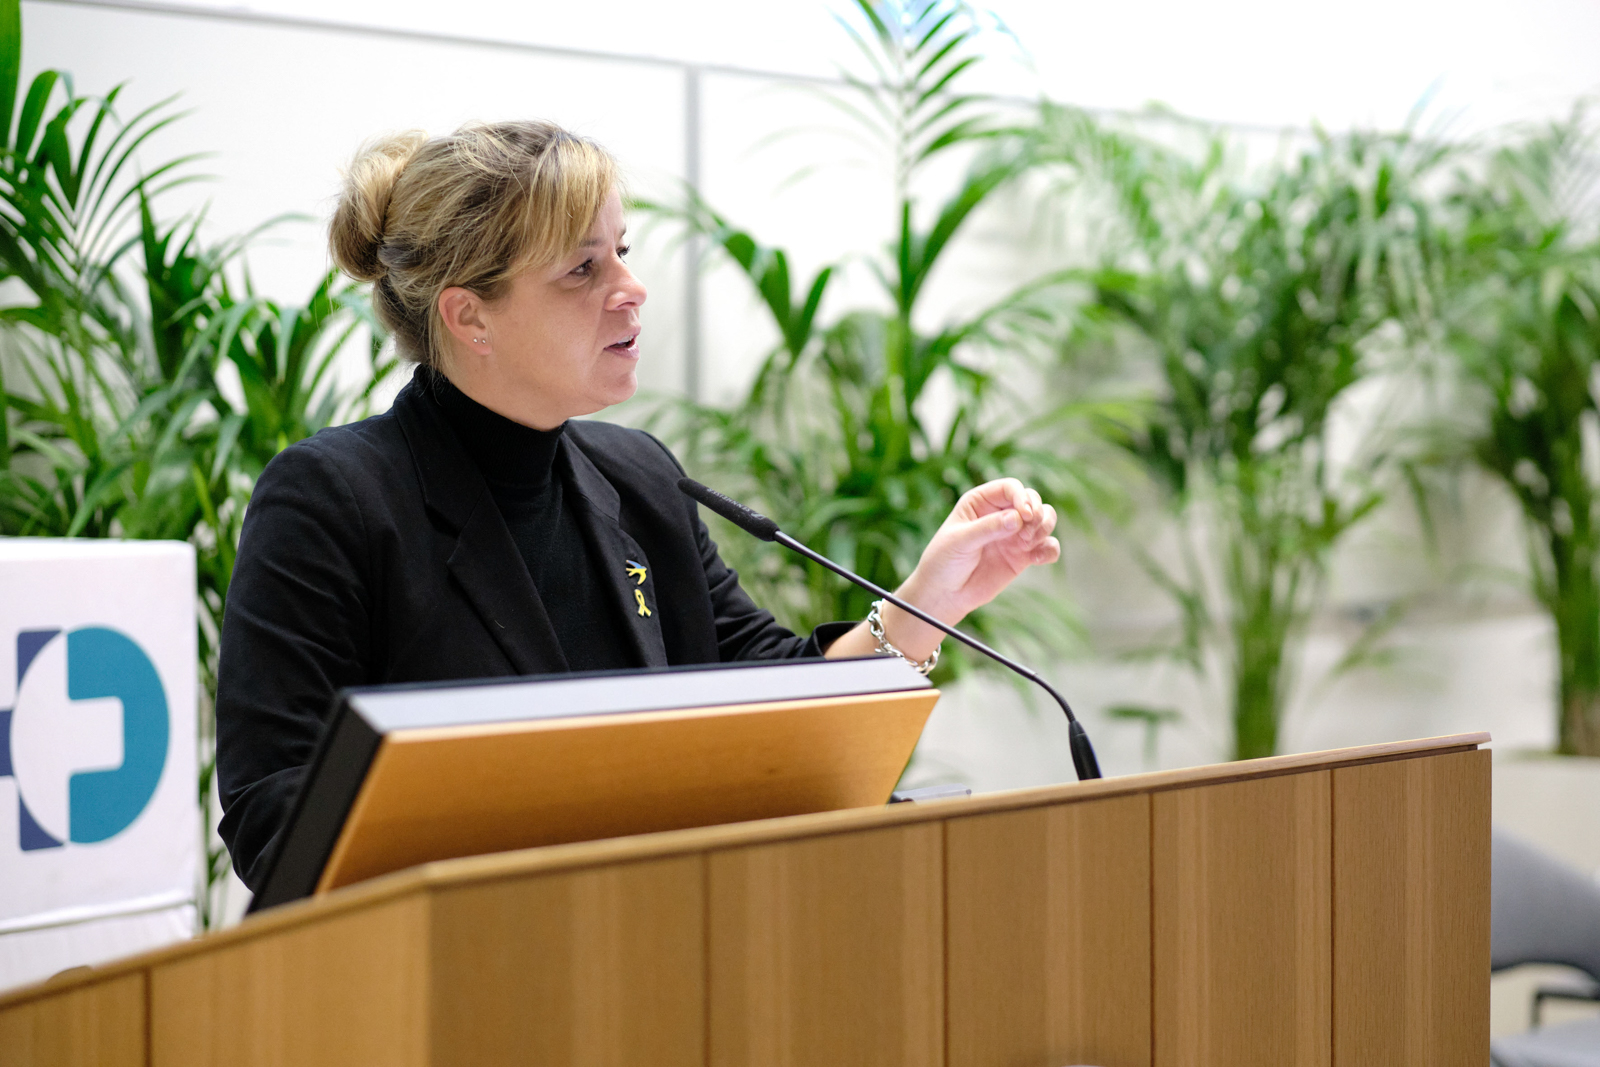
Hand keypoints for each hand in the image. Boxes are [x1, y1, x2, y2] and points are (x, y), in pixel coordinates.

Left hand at [899, 478, 1059, 624]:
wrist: (945, 594)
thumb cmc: (944, 561)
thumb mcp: (960, 541)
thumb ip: (988, 528)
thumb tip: (1018, 518)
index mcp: (981, 501)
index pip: (1011, 488)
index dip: (1022, 497)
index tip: (1025, 515)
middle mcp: (1001, 514)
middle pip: (1033, 500)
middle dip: (1037, 512)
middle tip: (1027, 532)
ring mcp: (1014, 534)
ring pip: (1044, 519)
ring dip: (1045, 527)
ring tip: (1029, 542)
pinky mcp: (1023, 556)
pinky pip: (1047, 546)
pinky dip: (1050, 550)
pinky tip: (1038, 559)